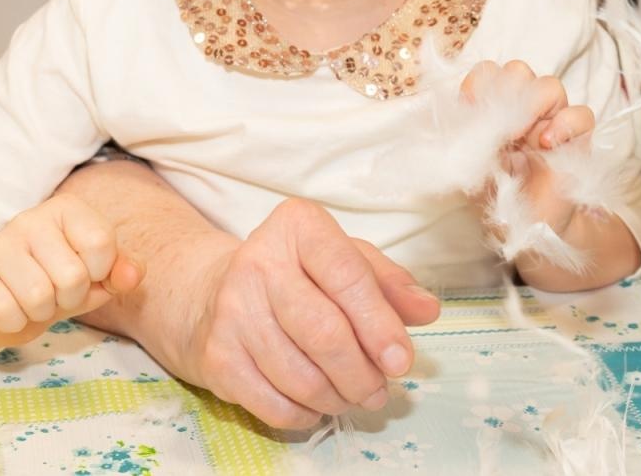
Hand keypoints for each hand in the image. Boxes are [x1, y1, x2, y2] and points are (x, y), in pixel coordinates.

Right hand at [0, 191, 141, 347]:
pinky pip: (7, 313)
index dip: (99, 272)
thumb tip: (132, 276)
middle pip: (72, 277)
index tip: (87, 272)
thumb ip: (122, 270)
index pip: (101, 243)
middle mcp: (30, 219)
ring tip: (35, 300)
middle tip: (57, 292)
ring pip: (39, 297)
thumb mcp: (95, 272)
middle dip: (70, 298)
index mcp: (67, 209)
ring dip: (43, 312)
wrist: (0, 291)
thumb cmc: (56, 277)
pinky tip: (12, 307)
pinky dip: (16, 322)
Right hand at [172, 198, 440, 430]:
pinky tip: (318, 403)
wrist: (213, 293)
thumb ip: (390, 283)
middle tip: (380, 390)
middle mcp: (258, 262)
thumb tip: (427, 310)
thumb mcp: (346, 260)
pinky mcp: (216, 356)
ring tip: (353, 395)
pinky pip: (274, 404)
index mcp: (298, 227)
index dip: (379, 324)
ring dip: (339, 398)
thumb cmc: (297, 275)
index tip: (401, 361)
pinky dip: (306, 414)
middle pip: (324, 333)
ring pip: (302, 377)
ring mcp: (231, 311)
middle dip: (362, 374)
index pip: (347, 275)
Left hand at [460, 60, 593, 232]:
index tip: (469, 109)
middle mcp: (524, 109)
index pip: (488, 73)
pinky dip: (564, 123)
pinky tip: (547, 143)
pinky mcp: (578, 140)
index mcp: (495, 110)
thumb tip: (460, 116)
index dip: (478, 86)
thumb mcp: (470, 166)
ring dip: (531, 107)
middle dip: (505, 93)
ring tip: (520, 138)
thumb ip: (464, 138)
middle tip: (498, 128)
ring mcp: (552, 121)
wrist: (528, 228)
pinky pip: (581, 114)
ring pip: (549, 86)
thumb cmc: (498, 197)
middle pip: (517, 71)